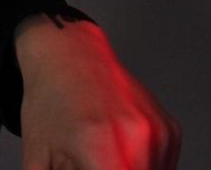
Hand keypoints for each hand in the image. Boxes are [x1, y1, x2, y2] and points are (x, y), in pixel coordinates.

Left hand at [15, 16, 180, 169]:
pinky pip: (164, 168)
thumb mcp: (39, 159)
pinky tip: (117, 152)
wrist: (67, 53)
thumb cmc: (49, 101)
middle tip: (88, 164)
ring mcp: (159, 133)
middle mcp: (138, 139)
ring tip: (99, 160)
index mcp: (102, 146)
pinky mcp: (171, 130)